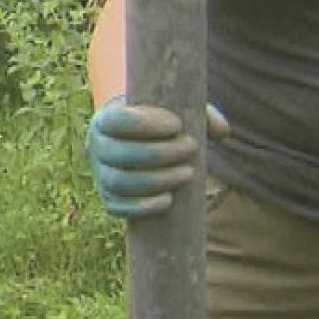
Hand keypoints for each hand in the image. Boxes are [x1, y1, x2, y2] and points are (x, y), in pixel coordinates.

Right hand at [86, 98, 228, 218]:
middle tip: (191, 148)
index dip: (145, 124)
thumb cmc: (159, 123)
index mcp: (105, 118)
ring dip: (156, 179)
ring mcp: (100, 175)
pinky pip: (117, 207)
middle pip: (120, 153)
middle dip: (158, 153)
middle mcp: (96, 146)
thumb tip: (223, 132)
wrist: (134, 143)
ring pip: (119, 181)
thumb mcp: (175, 111)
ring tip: (189, 173)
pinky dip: (142, 206)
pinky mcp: (108, 198)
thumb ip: (200, 115)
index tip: (177, 125)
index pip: (116, 120)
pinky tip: (169, 200)